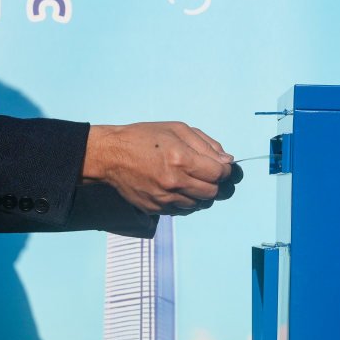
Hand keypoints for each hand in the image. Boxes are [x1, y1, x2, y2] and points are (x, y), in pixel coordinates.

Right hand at [83, 121, 237, 214]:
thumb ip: (206, 144)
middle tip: (210, 174)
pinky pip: (184, 210)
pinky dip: (188, 201)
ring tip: (193, 180)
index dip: (227, 170)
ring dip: (203, 194)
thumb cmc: (143, 138)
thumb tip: (228, 161)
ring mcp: (165, 199)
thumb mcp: (176, 129)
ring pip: (200, 204)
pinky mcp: (157, 209)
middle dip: (218, 183)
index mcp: (181, 159)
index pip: (220, 174)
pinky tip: (181, 188)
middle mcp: (175, 182)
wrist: (111, 156)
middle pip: (213, 193)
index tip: (223, 166)